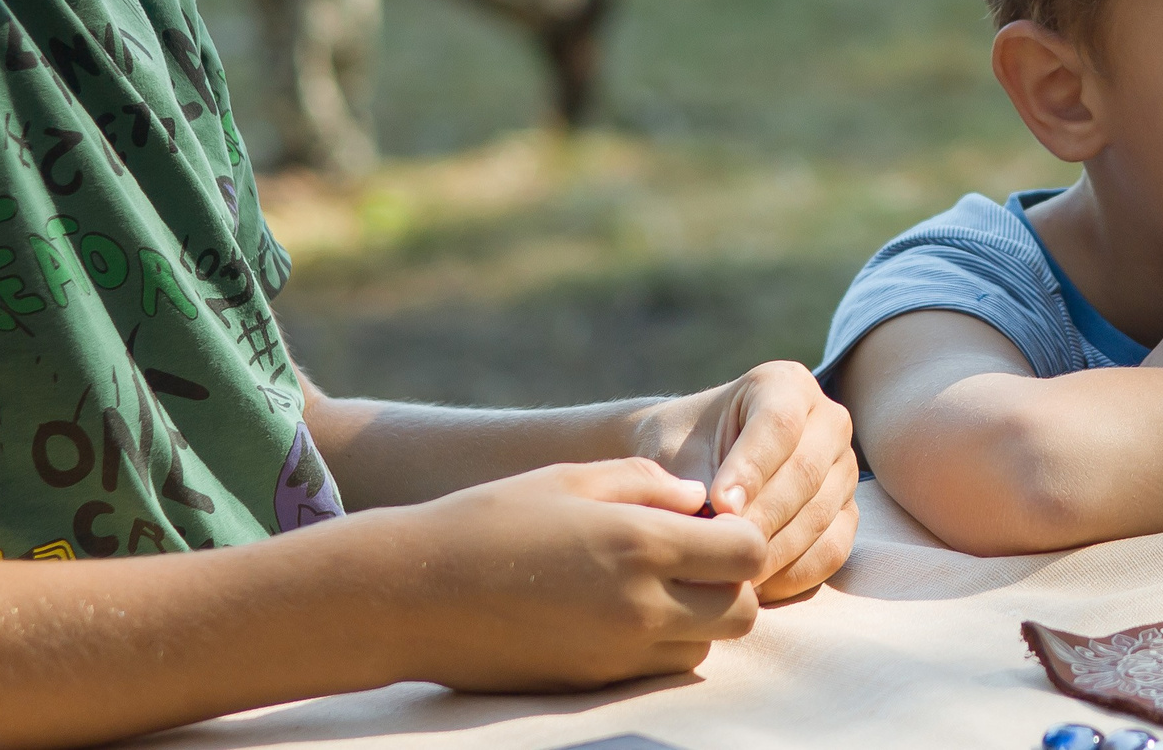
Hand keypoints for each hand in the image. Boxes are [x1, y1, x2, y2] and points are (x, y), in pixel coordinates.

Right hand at [389, 457, 763, 690]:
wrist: (414, 596)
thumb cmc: (490, 521)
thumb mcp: (570, 478)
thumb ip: (647, 482)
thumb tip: (700, 499)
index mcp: (639, 543)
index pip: (748, 552)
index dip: (742, 535)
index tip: (712, 522)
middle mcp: (640, 606)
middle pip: (744, 611)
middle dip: (733, 584)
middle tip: (693, 558)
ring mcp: (618, 654)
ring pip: (706, 646)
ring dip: (699, 618)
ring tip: (653, 586)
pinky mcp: (594, 683)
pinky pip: (660, 670)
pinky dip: (661, 646)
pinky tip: (620, 613)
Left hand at [628, 361, 857, 599]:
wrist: (694, 468)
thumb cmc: (679, 452)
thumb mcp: (675, 450)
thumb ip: (693, 480)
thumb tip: (721, 523)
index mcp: (786, 384)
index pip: (779, 425)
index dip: (751, 469)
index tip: (718, 506)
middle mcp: (828, 420)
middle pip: (805, 473)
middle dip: (761, 519)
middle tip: (721, 553)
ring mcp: (844, 468)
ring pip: (819, 515)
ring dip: (773, 553)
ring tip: (729, 575)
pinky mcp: (847, 513)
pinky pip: (831, 550)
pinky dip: (793, 574)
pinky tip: (753, 584)